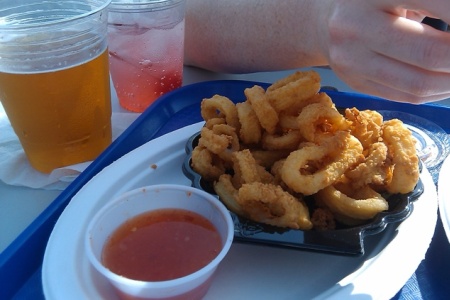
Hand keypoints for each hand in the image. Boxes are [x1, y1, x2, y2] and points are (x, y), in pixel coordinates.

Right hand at [322, 0, 449, 102]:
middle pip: (430, 52)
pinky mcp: (353, 81)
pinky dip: (438, 92)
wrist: (325, 20)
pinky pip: (405, 96)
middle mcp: (354, 25)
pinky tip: (448, 82)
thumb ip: (438, 4)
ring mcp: (349, 58)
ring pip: (418, 83)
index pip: (441, 6)